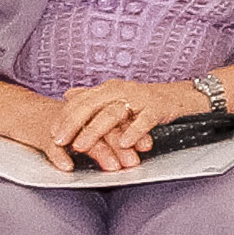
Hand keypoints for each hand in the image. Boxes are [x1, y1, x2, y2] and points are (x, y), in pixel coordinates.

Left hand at [36, 79, 199, 172]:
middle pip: (91, 105)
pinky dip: (132, 132)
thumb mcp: (117, 95)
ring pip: (112, 113)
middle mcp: (122, 90)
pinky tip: (123, 144)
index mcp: (109, 88)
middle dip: (73, 124)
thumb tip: (68, 94)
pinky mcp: (158, 108)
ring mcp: (140, 99)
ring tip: (81, 146)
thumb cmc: (146, 100)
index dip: (64, 117)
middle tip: (60, 141)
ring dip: (95, 131)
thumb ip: (93, 96)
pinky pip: (143, 121)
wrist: (182, 96)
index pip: (80, 101)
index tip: (52, 133)